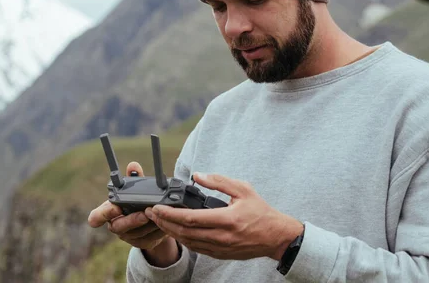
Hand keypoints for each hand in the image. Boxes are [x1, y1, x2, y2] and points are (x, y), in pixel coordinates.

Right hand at [87, 162, 167, 250]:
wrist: (149, 220)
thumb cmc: (137, 201)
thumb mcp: (135, 189)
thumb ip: (134, 178)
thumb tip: (133, 166)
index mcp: (109, 212)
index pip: (96, 217)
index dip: (103, 215)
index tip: (115, 208)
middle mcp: (115, 226)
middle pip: (118, 227)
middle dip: (132, 220)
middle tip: (145, 214)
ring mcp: (128, 237)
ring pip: (137, 234)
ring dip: (150, 224)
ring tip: (160, 214)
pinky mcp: (142, 243)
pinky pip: (150, 239)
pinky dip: (159, 229)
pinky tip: (166, 221)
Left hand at [145, 172, 303, 260]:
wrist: (276, 237)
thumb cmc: (261, 212)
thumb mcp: (243, 189)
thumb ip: (220, 181)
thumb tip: (199, 175)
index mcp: (226, 219)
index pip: (190, 218)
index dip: (170, 214)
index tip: (157, 207)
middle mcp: (221, 236)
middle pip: (184, 232)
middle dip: (164, 223)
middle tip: (152, 214)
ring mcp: (220, 248)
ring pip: (188, 242)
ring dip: (171, 232)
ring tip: (160, 222)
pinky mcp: (220, 254)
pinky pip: (197, 248)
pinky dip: (184, 240)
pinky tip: (177, 231)